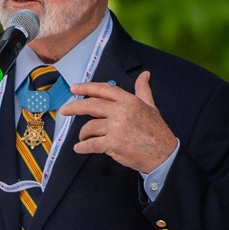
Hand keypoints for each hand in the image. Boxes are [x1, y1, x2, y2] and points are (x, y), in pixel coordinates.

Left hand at [57, 71, 176, 173]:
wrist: (164, 154)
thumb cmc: (157, 131)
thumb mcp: (151, 107)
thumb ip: (143, 90)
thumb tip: (145, 74)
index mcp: (129, 101)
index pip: (103, 89)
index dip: (86, 88)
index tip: (73, 88)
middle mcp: (121, 111)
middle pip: (90, 105)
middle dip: (74, 107)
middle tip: (64, 110)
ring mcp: (116, 128)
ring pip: (89, 127)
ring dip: (83, 133)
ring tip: (84, 137)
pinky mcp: (113, 144)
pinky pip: (91, 144)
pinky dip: (82, 147)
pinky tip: (79, 148)